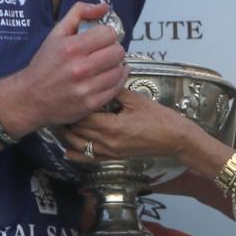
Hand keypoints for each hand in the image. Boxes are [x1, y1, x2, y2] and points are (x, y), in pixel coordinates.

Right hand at [0, 1, 127, 133]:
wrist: (30, 97)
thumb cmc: (44, 64)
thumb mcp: (56, 33)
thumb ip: (80, 13)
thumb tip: (104, 6)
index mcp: (71, 47)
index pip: (109, 34)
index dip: (106, 34)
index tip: (101, 39)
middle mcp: (80, 68)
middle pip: (118, 52)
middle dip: (113, 49)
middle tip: (104, 52)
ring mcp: (86, 88)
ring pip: (119, 70)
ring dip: (115, 66)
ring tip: (105, 65)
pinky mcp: (90, 104)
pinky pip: (116, 88)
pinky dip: (115, 81)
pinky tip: (108, 76)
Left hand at [62, 89, 198, 162]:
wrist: (175, 139)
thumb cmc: (159, 118)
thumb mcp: (137, 100)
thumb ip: (115, 91)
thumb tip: (100, 78)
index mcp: (112, 126)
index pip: (84, 116)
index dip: (74, 105)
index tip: (67, 94)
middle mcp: (108, 142)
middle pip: (78, 131)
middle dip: (67, 119)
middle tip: (60, 106)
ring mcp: (110, 153)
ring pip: (80, 146)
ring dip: (69, 135)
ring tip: (61, 122)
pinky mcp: (114, 158)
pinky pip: (90, 158)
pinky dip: (77, 154)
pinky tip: (68, 150)